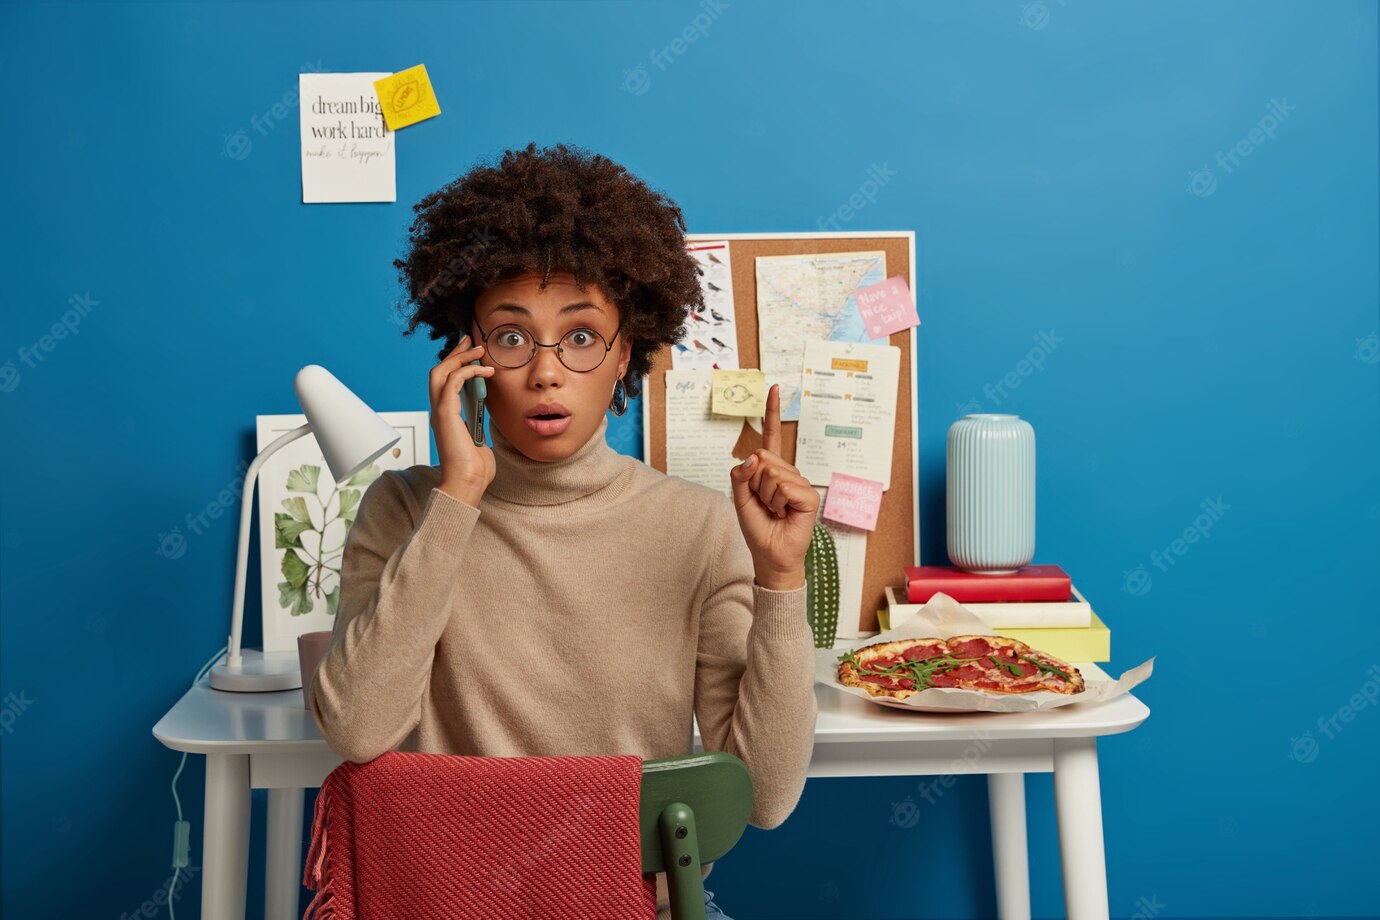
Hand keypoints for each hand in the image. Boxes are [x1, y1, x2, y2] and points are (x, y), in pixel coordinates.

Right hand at [430, 335, 496, 503]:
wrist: (467, 484)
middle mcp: (439, 412)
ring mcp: (440, 412)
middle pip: (438, 372)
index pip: (445, 383)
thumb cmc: (475, 470)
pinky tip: (486, 370)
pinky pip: (453, 382)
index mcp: (446, 418)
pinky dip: (468, 371)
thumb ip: (480, 428)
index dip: (456, 364)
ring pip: (440, 372)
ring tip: (479, 349)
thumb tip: (487, 421)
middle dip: (455, 353)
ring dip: (460, 357)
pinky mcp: (445, 414)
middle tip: (471, 341)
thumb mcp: (480, 442)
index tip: (472, 352)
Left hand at [728, 384, 819, 588]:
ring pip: (771, 473)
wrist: (770, 555)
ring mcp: (800, 483)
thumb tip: (753, 457)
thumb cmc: (758, 528)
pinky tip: (785, 514)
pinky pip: (784, 486)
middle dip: (754, 483)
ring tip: (774, 511)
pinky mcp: (809, 496)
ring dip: (765, 496)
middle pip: (762, 458)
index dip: (772, 413)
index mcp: (772, 470)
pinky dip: (778, 502)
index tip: (774, 388)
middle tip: (764, 503)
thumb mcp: (739, 498)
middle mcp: (788, 473)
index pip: (771, 437)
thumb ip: (740, 475)